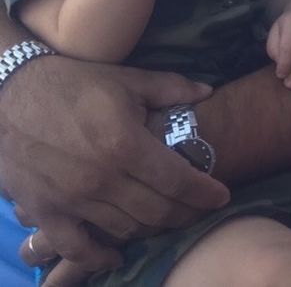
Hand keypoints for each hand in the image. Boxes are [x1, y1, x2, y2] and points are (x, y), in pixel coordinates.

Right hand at [0, 57, 228, 272]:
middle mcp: (101, 179)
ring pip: (124, 230)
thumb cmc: (73, 83)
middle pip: (157, 212)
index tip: (222, 196)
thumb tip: (208, 93)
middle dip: (185, 214)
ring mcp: (71, 200)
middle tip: (198, 209)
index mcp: (126, 144)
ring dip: (150, 230)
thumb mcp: (127, 80)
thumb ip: (172, 88)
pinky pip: (75, 248)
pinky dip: (98, 258)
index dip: (205, 193)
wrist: (10, 93)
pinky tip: (115, 255)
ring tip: (165, 220)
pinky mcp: (44, 211)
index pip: (178, 181)